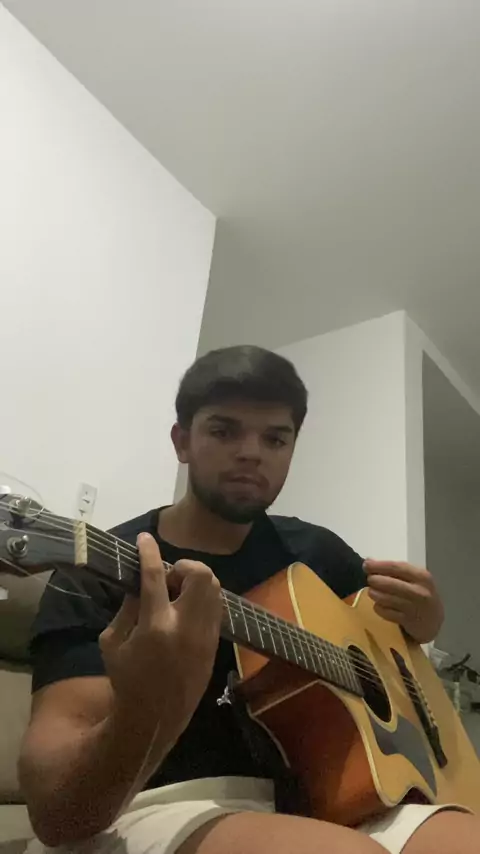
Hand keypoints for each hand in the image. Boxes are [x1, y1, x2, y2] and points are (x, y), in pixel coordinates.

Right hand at [100, 532, 221, 732]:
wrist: (154, 719)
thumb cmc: (126, 680)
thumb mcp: (112, 642)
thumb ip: (127, 608)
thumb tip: (141, 584)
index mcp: (156, 626)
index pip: (156, 576)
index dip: (150, 552)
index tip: (145, 538)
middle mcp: (186, 627)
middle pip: (201, 575)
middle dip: (184, 566)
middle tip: (168, 579)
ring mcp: (206, 636)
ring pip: (215, 588)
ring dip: (196, 582)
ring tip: (177, 595)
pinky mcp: (215, 645)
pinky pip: (216, 608)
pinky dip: (202, 600)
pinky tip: (185, 611)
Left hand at [363, 559, 443, 643]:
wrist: (434, 620)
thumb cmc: (420, 594)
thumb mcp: (415, 579)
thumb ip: (394, 570)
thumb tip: (369, 561)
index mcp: (422, 576)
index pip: (396, 567)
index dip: (378, 565)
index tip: (366, 565)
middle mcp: (420, 591)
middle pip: (389, 583)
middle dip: (374, 580)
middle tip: (369, 580)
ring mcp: (414, 608)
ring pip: (386, 599)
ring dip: (374, 594)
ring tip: (373, 592)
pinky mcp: (407, 621)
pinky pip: (386, 612)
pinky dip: (379, 608)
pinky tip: (380, 605)